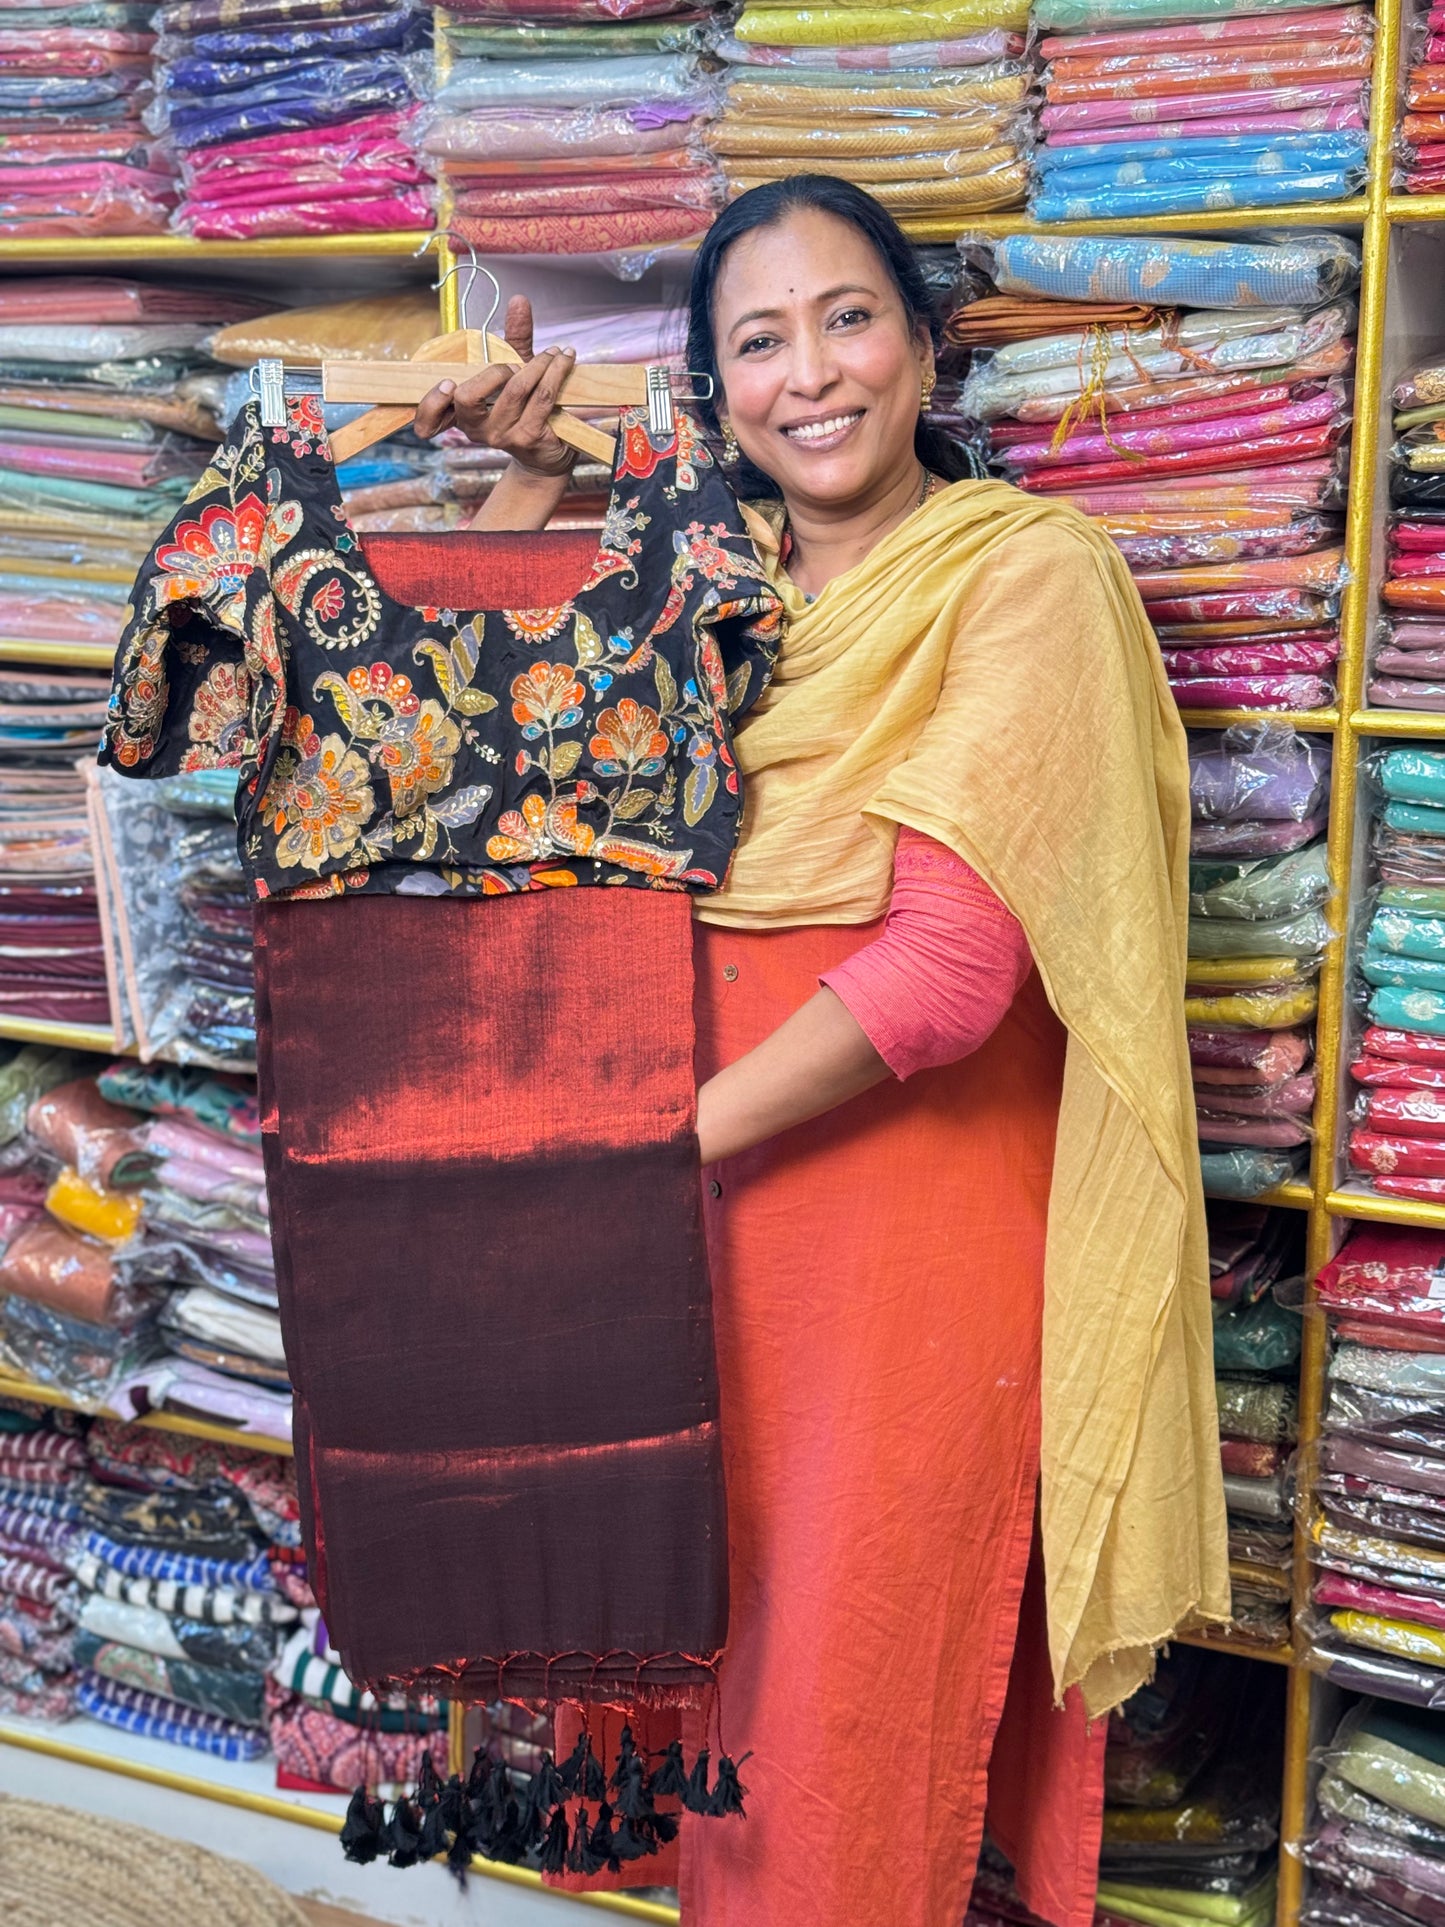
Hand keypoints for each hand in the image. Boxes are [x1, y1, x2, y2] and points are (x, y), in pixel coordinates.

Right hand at [412, 295, 577, 480]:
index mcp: (460, 415)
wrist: (548, 451)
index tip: (448, 384)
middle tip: (515, 365)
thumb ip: (510, 339)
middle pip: (467, 397)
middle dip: (494, 371)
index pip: (427, 420)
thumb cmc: (524, 408)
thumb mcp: (511, 372)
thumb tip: (518, 300)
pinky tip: (564, 359)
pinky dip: (556, 371)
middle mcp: (476, 429)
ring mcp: (502, 436)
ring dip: (540, 363)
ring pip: (515, 390)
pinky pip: (542, 396)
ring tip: (555, 353)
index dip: (431, 404)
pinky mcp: (529, 438)